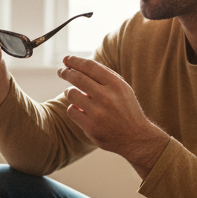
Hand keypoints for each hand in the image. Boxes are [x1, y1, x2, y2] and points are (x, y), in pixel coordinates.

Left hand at [57, 54, 169, 177]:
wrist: (136, 137)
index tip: (66, 60)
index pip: (89, 66)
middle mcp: (107, 97)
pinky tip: (80, 111)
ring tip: (73, 94)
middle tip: (61, 71)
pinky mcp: (91, 126)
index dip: (75, 61)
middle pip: (77, 77)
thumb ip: (104, 76)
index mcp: (116, 84)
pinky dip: (73, 109)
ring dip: (69, 92)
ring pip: (71, 94)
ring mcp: (98, 112)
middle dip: (66, 72)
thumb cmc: (125, 109)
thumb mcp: (122, 89)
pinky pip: (71, 111)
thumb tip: (78, 64)